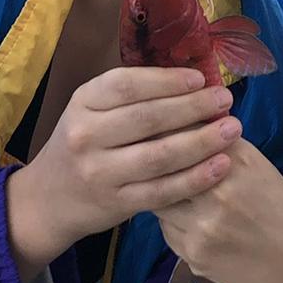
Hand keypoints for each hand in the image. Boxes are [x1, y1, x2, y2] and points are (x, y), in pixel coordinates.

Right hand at [6, 67, 237, 281]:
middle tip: (225, 99)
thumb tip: (189, 77)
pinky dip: (194, 178)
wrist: (50, 197)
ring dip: (201, 141)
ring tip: (232, 129)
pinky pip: (162, 191)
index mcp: (82, 102)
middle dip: (193, 107)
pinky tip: (220, 166)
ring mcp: (100, 173)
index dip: (167, 80)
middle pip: (147, 118)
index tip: (201, 78)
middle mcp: (86, 135)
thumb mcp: (91, 109)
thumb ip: (130, 96)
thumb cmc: (84, 142)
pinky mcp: (116, 204)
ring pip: (158, 155)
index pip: (126, 85)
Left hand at [156, 138, 282, 282]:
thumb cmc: (276, 206)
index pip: (185, 135)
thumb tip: (183, 115)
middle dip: (159, 162)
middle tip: (154, 159)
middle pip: (166, 167)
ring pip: (159, 199)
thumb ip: (220, 142)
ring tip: (177, 193)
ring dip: (163, 194)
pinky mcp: (194, 254)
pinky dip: (172, 223)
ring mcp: (204, 227)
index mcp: (237, 162)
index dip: (169, 131)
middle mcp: (219, 192)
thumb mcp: (256, 164)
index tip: (162, 130)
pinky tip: (191, 222)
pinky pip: (165, 229)